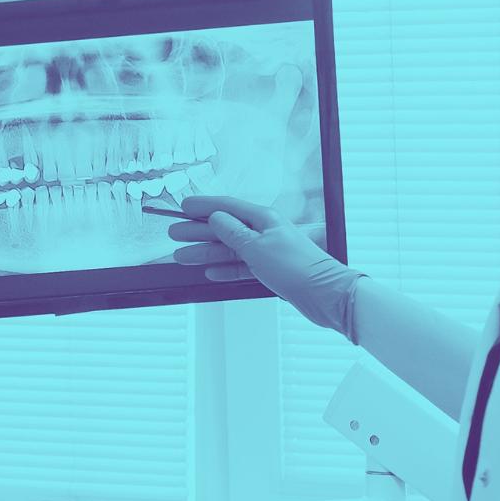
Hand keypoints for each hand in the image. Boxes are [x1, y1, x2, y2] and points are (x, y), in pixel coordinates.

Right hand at [166, 195, 361, 335]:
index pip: (227, 207)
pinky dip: (224, 269)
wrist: (325, 294)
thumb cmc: (297, 267)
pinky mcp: (270, 271)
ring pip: (229, 250)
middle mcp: (264, 232)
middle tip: (174, 233)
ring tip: (181, 256)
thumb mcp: (258, 246)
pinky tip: (209, 271)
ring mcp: (267, 252)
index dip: (203, 206)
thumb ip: (233, 232)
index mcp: (263, 219)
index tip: (183, 206)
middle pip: (224, 229)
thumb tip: (216, 218)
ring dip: (205, 253)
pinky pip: (241, 267)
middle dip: (197, 232)